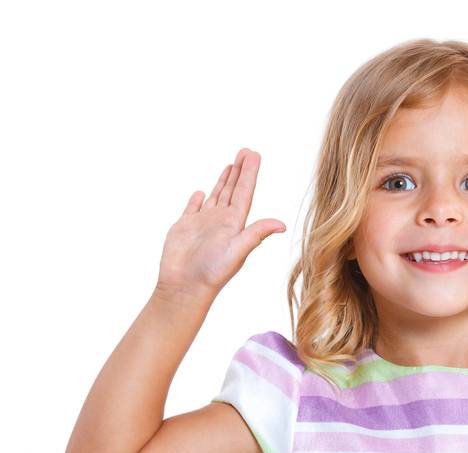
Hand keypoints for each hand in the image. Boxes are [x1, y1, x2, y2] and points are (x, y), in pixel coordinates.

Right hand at [157, 149, 284, 301]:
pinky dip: (197, 199)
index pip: (244, 193)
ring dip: (223, 181)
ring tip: (230, 165)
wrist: (185, 286)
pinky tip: (201, 191)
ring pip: (216, 196)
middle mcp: (221, 221)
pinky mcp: (185, 227)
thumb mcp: (238, 250)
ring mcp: (203, 223)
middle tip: (246, 151)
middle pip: (232, 190)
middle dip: (240, 171)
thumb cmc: (212, 272)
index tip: (255, 154)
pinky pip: (193, 207)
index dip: (250, 173)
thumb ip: (257, 234)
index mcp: (234, 224)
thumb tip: (282, 224)